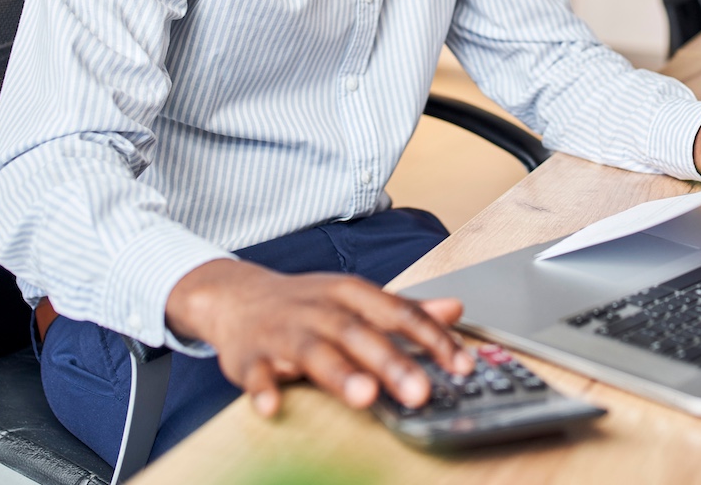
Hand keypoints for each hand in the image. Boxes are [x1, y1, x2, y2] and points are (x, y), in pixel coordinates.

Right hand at [164, 258, 473, 416]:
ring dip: (339, 374)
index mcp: (351, 293)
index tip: (462, 366)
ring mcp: (284, 330)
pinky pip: (256, 372)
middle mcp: (320, 308)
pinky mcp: (249, 355)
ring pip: (313, 351)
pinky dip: (264, 388)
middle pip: (359, 333)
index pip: (399, 313)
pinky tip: (274, 407)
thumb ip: (405, 310)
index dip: (433, 339)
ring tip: (364, 397)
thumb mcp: (358, 299)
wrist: (238, 296)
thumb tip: (456, 309)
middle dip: (391, 362)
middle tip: (420, 392)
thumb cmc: (308, 303)